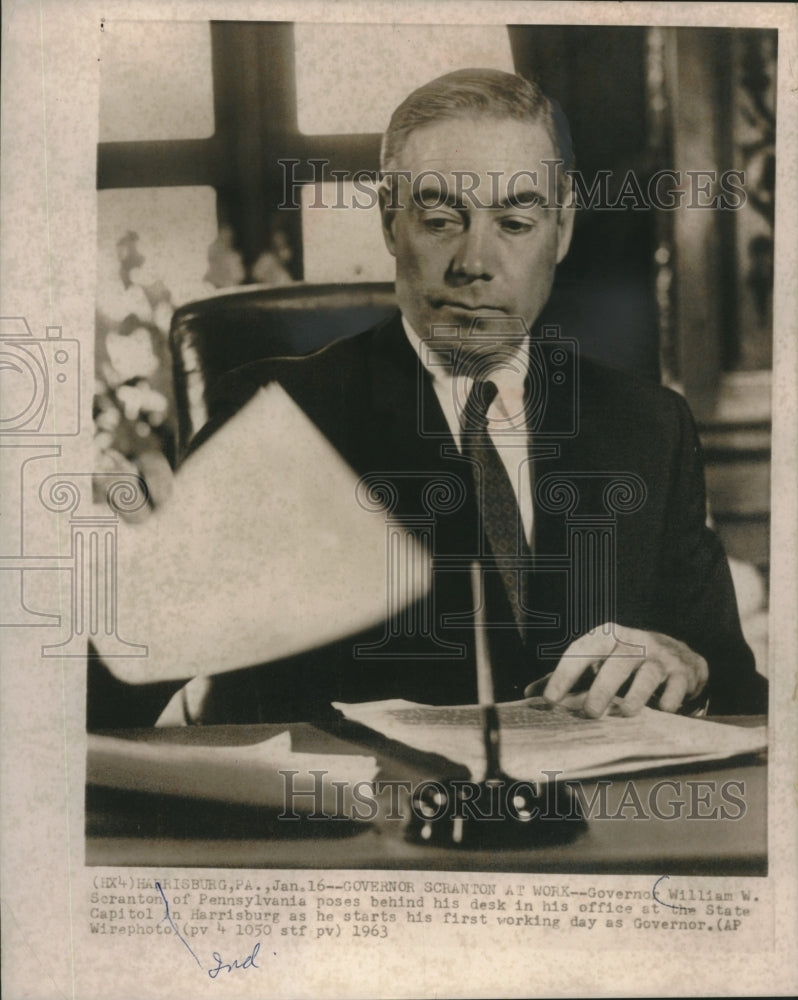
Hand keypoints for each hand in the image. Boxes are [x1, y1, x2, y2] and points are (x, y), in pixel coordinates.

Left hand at [525, 623, 708, 717]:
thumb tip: (530, 695)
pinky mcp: (685, 670)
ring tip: (625, 713)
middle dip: (603, 688)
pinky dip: (669, 701)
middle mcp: (634, 641)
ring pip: (648, 672)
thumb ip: (566, 678)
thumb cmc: (625, 661)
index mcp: (607, 636)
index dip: (564, 674)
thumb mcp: (596, 662)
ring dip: (636, 696)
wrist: (677, 655)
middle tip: (590, 713)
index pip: (582, 650)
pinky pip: (676, 687)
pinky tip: (662, 711)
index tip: (549, 700)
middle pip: (617, 660)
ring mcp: (661, 654)